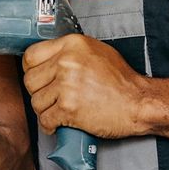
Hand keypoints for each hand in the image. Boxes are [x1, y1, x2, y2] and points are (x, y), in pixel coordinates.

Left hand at [20, 34, 146, 138]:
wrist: (138, 103)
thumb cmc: (121, 80)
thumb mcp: (97, 52)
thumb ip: (70, 52)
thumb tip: (47, 60)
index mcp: (72, 44)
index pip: (31, 55)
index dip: (31, 70)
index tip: (38, 78)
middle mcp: (67, 62)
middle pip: (30, 80)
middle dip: (38, 92)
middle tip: (50, 98)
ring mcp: (67, 85)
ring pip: (35, 101)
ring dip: (45, 110)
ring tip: (58, 111)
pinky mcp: (69, 108)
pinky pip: (45, 119)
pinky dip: (50, 125)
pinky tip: (59, 123)